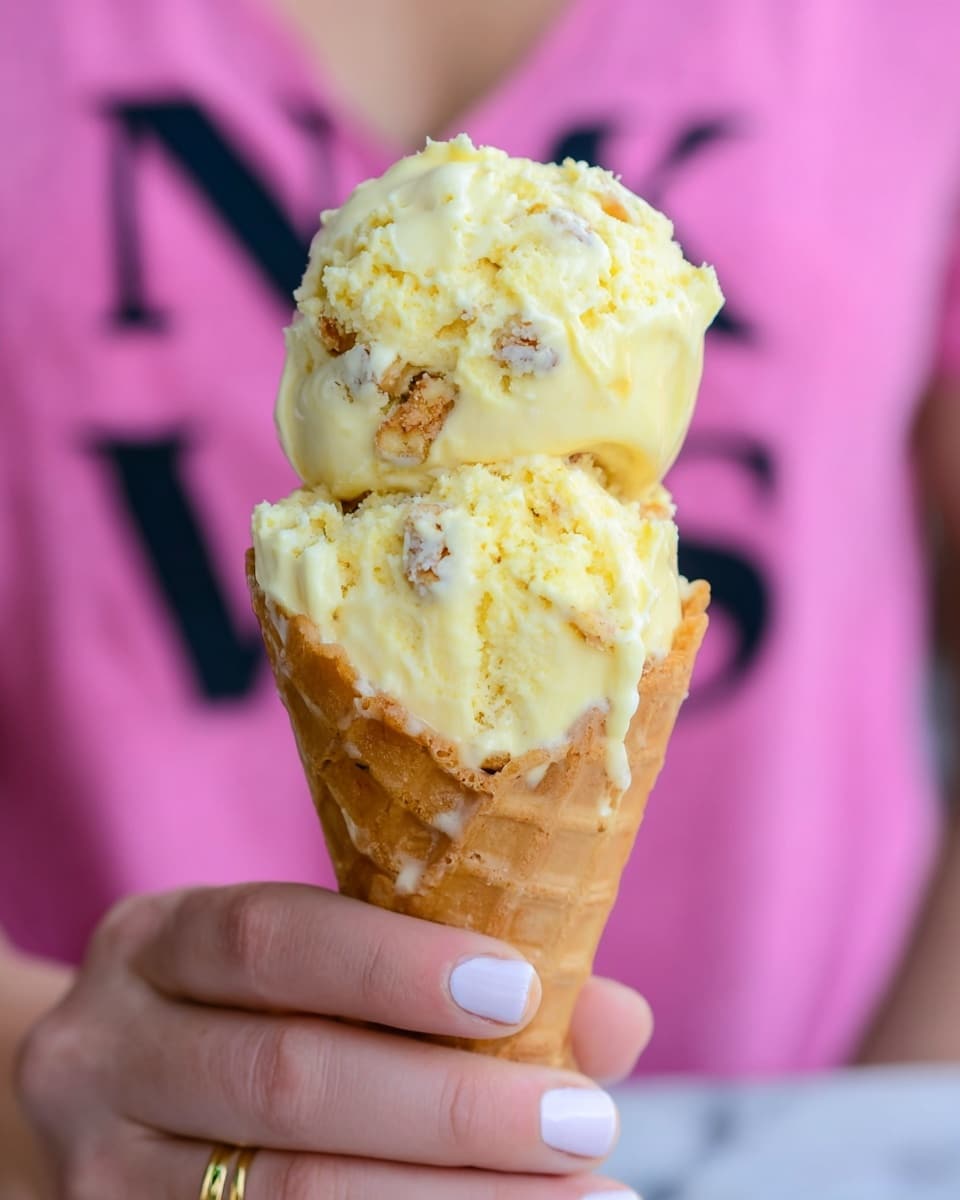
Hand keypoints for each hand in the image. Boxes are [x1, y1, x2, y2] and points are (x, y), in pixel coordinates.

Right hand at [16, 884, 651, 1197]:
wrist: (107, 1103)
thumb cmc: (251, 1015)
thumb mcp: (320, 968)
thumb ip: (456, 978)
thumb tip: (614, 1021)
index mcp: (157, 942)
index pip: (268, 939)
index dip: (394, 964)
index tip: (524, 990)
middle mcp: (105, 1050)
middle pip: (286, 1077)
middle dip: (452, 1107)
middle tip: (585, 1124)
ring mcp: (100, 1170)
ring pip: (282, 1199)